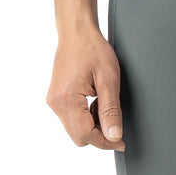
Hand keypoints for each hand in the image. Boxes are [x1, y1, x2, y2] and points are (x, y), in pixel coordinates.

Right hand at [46, 26, 126, 150]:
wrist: (76, 32)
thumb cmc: (93, 49)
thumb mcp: (108, 79)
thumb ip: (110, 110)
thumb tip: (114, 136)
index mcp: (67, 99)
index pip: (86, 135)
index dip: (106, 142)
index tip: (121, 142)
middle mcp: (56, 103)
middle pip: (78, 136)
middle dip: (99, 134)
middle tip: (115, 122)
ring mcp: (54, 101)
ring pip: (75, 129)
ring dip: (92, 125)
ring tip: (105, 103)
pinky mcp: (55, 98)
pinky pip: (71, 118)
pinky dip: (85, 117)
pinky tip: (96, 101)